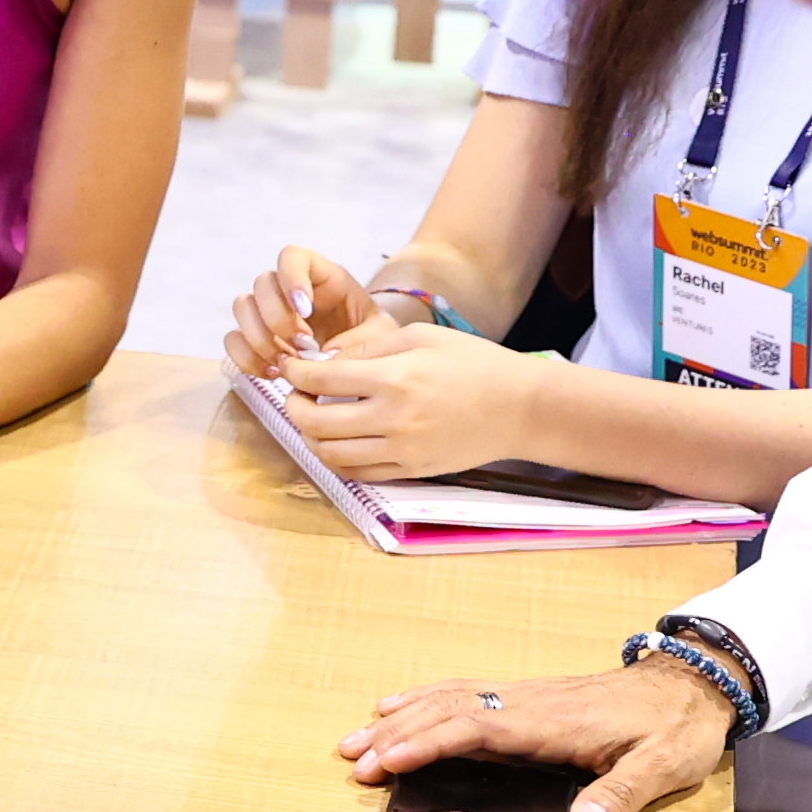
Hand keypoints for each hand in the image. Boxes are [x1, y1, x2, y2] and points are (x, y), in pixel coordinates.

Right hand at [226, 244, 379, 382]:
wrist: (364, 366)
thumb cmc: (374, 342)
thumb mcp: (381, 337)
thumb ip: (360, 341)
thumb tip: (324, 356)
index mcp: (322, 276)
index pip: (292, 256)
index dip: (291, 277)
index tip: (305, 309)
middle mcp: (289, 289)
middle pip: (262, 283)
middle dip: (278, 318)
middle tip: (303, 346)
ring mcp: (268, 313)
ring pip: (242, 307)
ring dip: (260, 338)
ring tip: (287, 362)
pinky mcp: (257, 339)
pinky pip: (233, 340)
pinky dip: (247, 358)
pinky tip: (272, 372)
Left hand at [278, 316, 550, 481]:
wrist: (519, 408)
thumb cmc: (474, 363)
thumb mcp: (422, 338)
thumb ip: (370, 348)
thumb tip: (326, 360)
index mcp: (396, 379)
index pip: (323, 379)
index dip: (296, 373)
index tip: (291, 367)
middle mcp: (394, 419)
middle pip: (316, 423)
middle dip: (295, 407)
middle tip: (297, 395)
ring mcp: (402, 450)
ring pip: (331, 454)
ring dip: (311, 437)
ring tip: (314, 420)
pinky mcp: (412, 471)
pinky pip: (358, 473)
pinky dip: (337, 459)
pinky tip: (338, 442)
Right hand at [343, 657, 734, 811]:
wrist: (695, 687)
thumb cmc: (677, 731)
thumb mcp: (663, 766)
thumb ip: (622, 794)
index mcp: (552, 724)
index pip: (476, 728)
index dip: (427, 743)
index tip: (386, 762)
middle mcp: (528, 704)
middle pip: (447, 711)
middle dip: (396, 735)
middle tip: (353, 763)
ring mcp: (524, 698)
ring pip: (447, 700)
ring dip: (398, 718)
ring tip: (353, 742)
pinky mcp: (527, 699)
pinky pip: (462, 695)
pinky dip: (421, 701)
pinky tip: (394, 710)